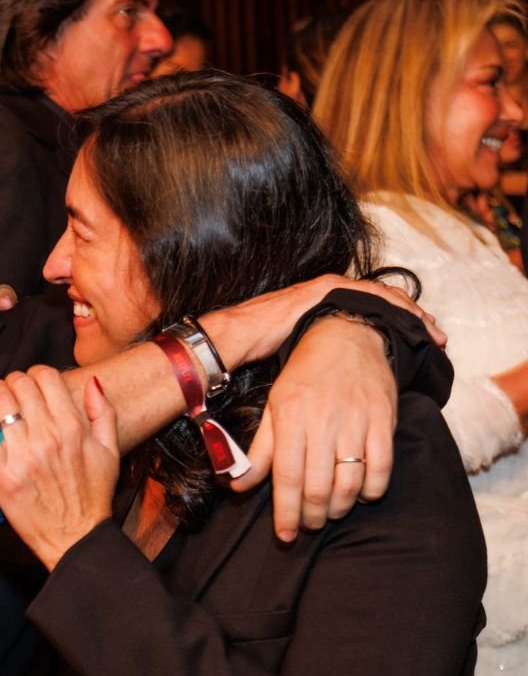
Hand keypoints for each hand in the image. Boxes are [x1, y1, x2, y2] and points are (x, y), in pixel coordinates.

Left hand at [0, 366, 118, 569]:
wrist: (76, 537)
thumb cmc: (93, 496)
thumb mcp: (110, 451)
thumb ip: (102, 411)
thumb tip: (91, 380)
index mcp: (73, 427)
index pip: (45, 376)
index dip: (36, 373)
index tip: (33, 382)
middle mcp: (46, 437)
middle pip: (20, 384)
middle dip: (14, 380)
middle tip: (13, 390)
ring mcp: (21, 455)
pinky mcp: (0, 474)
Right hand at [201, 274, 444, 370]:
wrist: (239, 334)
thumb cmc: (260, 348)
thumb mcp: (299, 358)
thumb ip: (319, 362)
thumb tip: (333, 387)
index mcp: (325, 309)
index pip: (369, 313)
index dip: (396, 324)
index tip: (418, 341)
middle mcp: (330, 295)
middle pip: (382, 302)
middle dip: (411, 318)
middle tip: (436, 336)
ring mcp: (329, 289)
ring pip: (382, 296)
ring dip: (410, 312)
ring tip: (431, 330)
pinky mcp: (326, 289)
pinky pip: (371, 294)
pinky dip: (394, 305)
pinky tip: (411, 319)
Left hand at [236, 316, 395, 540]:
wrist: (348, 335)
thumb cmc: (305, 374)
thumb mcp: (274, 406)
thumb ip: (259, 449)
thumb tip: (238, 484)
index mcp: (291, 416)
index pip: (286, 477)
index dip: (286, 512)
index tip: (285, 535)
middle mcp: (323, 421)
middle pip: (318, 487)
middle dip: (312, 516)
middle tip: (308, 524)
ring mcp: (357, 421)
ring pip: (350, 483)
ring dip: (340, 508)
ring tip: (330, 512)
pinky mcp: (384, 420)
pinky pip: (382, 468)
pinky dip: (372, 490)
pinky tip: (360, 494)